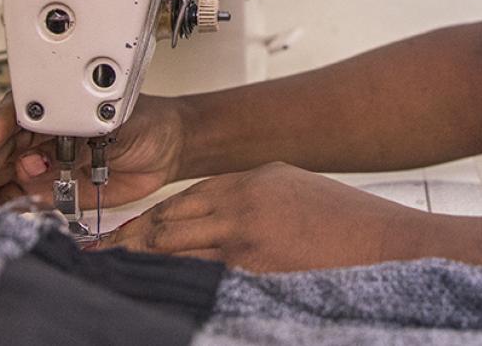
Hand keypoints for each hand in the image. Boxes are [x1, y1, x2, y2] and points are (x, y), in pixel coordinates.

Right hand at [0, 92, 186, 215]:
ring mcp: (38, 164)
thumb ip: (80, 136)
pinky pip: (14, 200)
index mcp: (50, 109)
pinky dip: (0, 210)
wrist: (163, 149)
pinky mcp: (45, 191)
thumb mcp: (116, 120)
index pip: (14, 115)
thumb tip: (46, 155)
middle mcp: (37, 136)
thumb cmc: (143, 122)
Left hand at [96, 162, 425, 270]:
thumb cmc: (347, 221)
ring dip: (143, 270)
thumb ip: (248, 195)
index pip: (179, 202)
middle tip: (93, 262)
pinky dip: (178, 291)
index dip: (142, 224)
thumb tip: (207, 215)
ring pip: (177, 258)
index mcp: (250, 182)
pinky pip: (205, 286)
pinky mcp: (256, 278)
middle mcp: (241, 209)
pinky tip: (156, 300)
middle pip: (167, 228)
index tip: (112, 239)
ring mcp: (247, 246)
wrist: (388, 245)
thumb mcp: (291, 188)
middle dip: (128, 247)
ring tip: (109, 281)